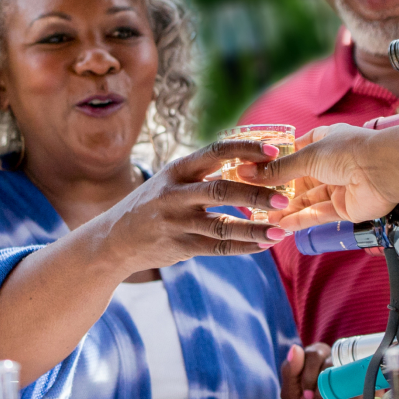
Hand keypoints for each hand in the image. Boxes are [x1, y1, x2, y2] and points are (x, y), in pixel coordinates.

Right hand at [95, 141, 291, 272]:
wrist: (115, 238)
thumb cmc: (153, 203)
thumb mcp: (171, 179)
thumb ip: (204, 171)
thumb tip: (249, 158)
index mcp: (177, 169)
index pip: (215, 151)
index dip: (246, 149)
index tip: (274, 150)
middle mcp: (175, 193)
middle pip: (222, 189)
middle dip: (256, 193)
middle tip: (283, 197)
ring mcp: (177, 222)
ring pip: (223, 225)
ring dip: (254, 228)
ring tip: (280, 230)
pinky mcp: (180, 246)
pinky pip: (218, 248)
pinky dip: (244, 247)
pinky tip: (264, 245)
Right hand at [239, 124, 397, 229]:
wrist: (383, 170)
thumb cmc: (349, 151)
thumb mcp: (306, 157)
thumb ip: (277, 170)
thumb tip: (246, 173)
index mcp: (324, 142)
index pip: (293, 152)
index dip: (273, 164)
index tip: (252, 174)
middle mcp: (331, 163)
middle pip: (298, 180)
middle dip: (277, 192)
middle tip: (253, 202)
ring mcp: (338, 186)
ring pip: (307, 200)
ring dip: (286, 209)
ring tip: (262, 218)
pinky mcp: (344, 208)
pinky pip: (318, 215)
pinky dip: (301, 220)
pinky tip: (281, 226)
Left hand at [280, 344, 362, 398]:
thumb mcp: (292, 396)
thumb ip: (289, 371)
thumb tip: (294, 348)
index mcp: (316, 358)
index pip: (314, 353)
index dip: (309, 376)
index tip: (307, 396)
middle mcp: (336, 359)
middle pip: (331, 362)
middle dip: (323, 389)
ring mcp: (355, 370)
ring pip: (347, 372)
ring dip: (338, 396)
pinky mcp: (370, 383)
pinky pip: (363, 384)